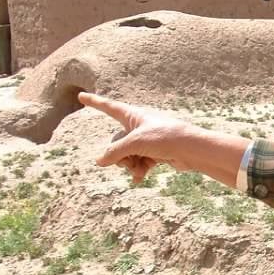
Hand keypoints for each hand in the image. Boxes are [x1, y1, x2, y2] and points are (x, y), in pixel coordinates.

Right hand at [80, 92, 194, 182]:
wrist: (191, 150)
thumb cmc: (165, 138)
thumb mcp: (135, 143)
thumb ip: (115, 152)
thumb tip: (100, 162)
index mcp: (133, 115)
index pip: (108, 107)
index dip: (94, 102)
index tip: (81, 96)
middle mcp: (138, 126)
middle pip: (116, 141)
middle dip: (119, 155)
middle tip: (127, 161)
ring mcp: (146, 140)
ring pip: (127, 154)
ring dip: (129, 164)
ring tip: (137, 170)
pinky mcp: (155, 153)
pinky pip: (139, 162)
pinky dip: (138, 169)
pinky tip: (139, 178)